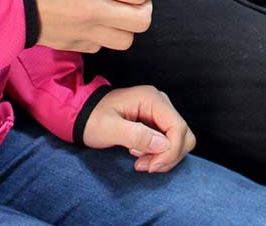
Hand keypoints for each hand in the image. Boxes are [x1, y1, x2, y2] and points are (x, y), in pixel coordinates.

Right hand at [15, 0, 157, 52]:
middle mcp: (94, 8)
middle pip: (142, 20)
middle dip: (145, 6)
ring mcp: (84, 30)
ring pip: (126, 40)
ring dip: (127, 25)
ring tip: (117, 10)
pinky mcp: (72, 44)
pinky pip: (101, 46)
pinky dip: (104, 35)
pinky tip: (94, 20)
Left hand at [81, 85, 195, 172]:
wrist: (82, 115)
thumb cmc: (92, 119)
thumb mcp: (109, 128)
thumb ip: (136, 135)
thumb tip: (163, 144)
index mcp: (151, 98)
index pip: (178, 127)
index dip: (171, 151)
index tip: (151, 167)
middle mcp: (160, 102)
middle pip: (183, 135)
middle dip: (168, 156)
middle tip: (142, 165)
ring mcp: (160, 112)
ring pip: (180, 141)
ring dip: (164, 157)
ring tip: (140, 161)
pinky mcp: (157, 123)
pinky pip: (170, 142)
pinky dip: (160, 155)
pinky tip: (141, 155)